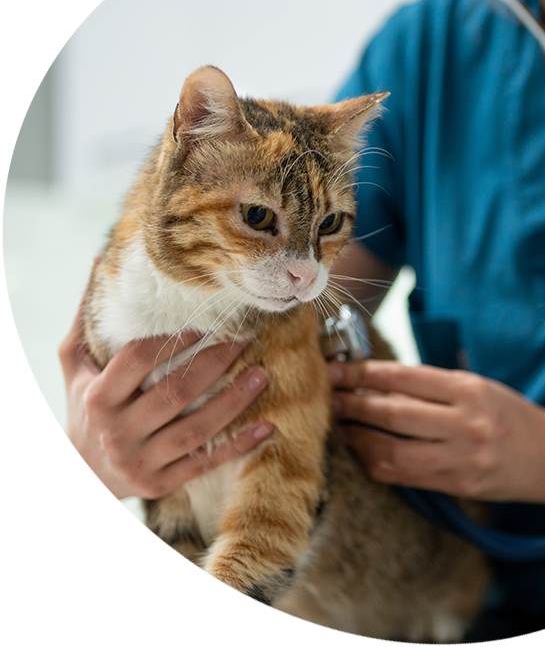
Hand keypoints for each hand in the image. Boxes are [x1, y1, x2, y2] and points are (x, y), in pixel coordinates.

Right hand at [59, 263, 272, 500]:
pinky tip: (267, 426)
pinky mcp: (160, 485)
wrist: (83, 470)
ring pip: (196, 430)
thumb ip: (86, 317)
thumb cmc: (85, 403)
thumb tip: (98, 261)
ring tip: (263, 374)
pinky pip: (205, 463)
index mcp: (97, 397)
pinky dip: (238, 446)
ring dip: (234, 402)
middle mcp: (116, 433)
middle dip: (215, 364)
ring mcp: (139, 463)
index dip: (172, 340)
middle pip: (174, 393)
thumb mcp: (75, 362)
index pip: (137, 361)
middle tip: (246, 339)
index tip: (204, 322)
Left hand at [328, 360, 544, 501]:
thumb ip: (433, 386)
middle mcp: (465, 423)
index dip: (365, 374)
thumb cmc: (509, 414)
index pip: (405, 378)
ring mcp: (460, 458)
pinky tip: (363, 451)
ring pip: (393, 452)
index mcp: (469, 390)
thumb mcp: (477, 386)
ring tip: (340, 426)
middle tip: (329, 397)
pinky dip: (377, 463)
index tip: (338, 370)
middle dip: (354, 405)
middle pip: (394, 414)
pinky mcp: (456, 485)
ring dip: (359, 439)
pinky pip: (404, 476)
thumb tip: (377, 380)